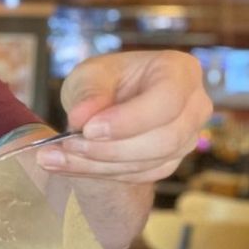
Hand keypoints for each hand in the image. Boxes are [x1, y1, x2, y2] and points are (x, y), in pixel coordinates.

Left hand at [38, 50, 212, 183]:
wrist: (107, 106)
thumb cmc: (105, 82)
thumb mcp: (90, 74)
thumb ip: (88, 92)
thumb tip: (82, 118)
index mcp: (181, 71)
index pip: (167, 99)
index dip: (129, 119)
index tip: (90, 129)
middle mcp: (194, 107)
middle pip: (163, 139)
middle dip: (110, 148)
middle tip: (68, 144)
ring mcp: (185, 139)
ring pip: (148, 163)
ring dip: (97, 164)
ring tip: (54, 156)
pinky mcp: (168, 163)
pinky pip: (137, 176)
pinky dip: (97, 173)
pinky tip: (65, 164)